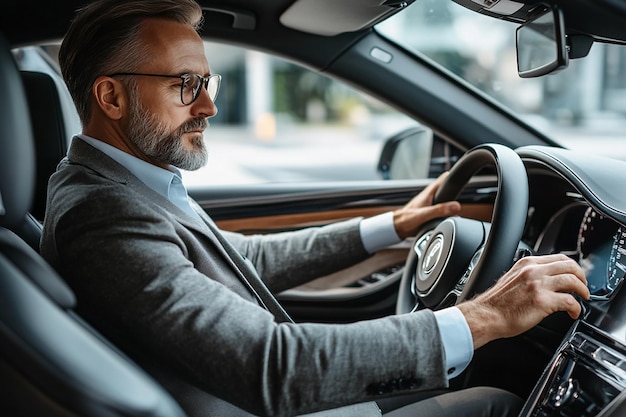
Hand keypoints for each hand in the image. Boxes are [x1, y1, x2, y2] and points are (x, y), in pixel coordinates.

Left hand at [393, 172, 461, 238]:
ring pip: (445, 198)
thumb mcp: (424, 215)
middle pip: (447, 187)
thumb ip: (439, 210)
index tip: (465, 177)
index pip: (445, 177)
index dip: (455, 175)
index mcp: (430, 192)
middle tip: (467, 190)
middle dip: (457, 189)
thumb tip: (456, 206)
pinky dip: (447, 209)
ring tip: (460, 204)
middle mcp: (431, 195)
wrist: (398, 227)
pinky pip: (442, 206)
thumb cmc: (406, 219)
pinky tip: (450, 215)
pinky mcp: (430, 210)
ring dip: (452, 200)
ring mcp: (430, 202)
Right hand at [457, 254, 589, 348]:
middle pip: (569, 266)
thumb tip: (546, 280)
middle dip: (582, 277)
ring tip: (583, 299)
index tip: (576, 275)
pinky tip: (574, 313)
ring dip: (583, 290)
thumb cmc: (496, 303)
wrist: (486, 316)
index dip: (572, 267)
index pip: (558, 258)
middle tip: (584, 287)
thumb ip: (528, 275)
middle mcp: (533, 271)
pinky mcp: (543, 301)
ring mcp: (538, 285)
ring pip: (573, 280)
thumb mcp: (512, 279)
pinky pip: (570, 301)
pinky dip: (576, 308)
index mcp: (526, 264)